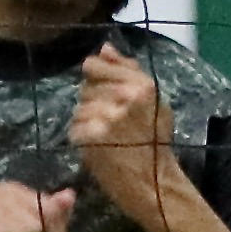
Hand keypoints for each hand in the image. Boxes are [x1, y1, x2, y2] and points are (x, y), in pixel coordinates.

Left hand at [67, 43, 182, 224]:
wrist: (154, 183)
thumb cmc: (155, 141)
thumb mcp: (152, 101)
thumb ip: (128, 70)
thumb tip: (104, 47)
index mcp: (141, 84)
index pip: (95, 65)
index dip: (95, 78)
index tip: (104, 93)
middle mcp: (124, 96)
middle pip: (85, 87)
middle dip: (93, 102)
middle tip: (111, 122)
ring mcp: (106, 117)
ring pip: (79, 108)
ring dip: (87, 121)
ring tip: (106, 136)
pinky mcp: (91, 137)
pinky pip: (75, 128)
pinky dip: (83, 138)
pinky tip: (99, 147)